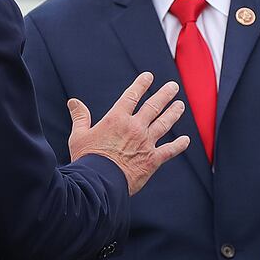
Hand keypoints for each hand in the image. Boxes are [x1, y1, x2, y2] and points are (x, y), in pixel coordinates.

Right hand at [68, 72, 189, 194]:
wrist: (98, 183)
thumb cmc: (86, 159)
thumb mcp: (79, 136)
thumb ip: (80, 117)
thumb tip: (73, 102)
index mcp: (116, 119)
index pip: (131, 96)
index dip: (141, 84)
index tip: (149, 76)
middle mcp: (134, 127)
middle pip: (153, 106)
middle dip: (164, 94)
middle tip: (173, 86)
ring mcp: (146, 143)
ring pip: (164, 124)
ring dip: (173, 113)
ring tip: (181, 105)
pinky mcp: (152, 160)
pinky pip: (169, 150)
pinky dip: (179, 145)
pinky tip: (186, 141)